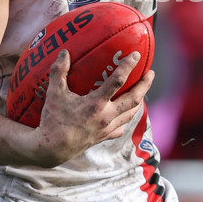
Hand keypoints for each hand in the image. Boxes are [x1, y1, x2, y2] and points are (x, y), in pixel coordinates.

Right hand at [33, 49, 153, 166]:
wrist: (52, 149)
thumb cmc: (53, 120)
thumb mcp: (54, 93)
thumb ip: (59, 72)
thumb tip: (63, 53)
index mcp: (96, 103)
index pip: (117, 81)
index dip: (128, 66)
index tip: (136, 55)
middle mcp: (106, 116)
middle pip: (134, 98)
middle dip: (145, 85)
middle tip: (150, 73)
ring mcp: (107, 128)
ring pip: (131, 113)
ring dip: (139, 100)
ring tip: (142, 90)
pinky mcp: (104, 137)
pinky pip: (121, 127)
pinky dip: (126, 118)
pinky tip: (124, 114)